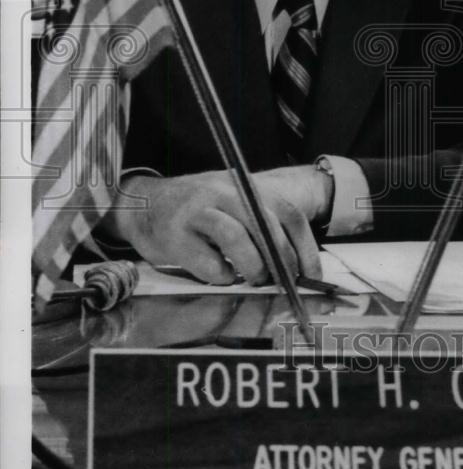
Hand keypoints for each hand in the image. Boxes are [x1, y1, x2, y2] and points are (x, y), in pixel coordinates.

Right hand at [106, 168, 327, 284]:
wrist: (144, 204)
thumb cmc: (198, 212)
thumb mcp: (233, 206)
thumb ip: (262, 226)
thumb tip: (297, 266)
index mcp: (246, 187)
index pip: (289, 214)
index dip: (305, 248)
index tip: (312, 276)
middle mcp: (225, 193)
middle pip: (266, 225)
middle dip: (281, 261)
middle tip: (282, 282)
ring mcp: (198, 211)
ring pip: (237, 238)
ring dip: (253, 267)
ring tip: (252, 279)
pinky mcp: (174, 235)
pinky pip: (208, 262)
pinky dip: (221, 276)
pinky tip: (220, 275)